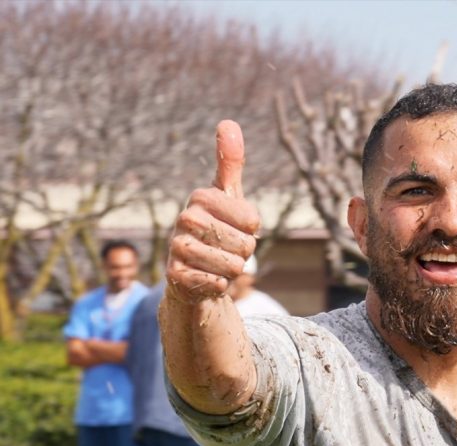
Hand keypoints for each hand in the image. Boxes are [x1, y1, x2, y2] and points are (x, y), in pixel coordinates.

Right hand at [165, 120, 259, 303]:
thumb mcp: (228, 195)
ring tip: (216, 262)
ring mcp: (177, 247)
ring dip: (232, 270)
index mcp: (201, 197)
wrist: (193, 270)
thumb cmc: (217, 228)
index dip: (252, 231)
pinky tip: (207, 278)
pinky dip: (220, 285)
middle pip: (245, 245)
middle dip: (243, 253)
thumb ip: (230, 161)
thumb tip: (228, 122)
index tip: (235, 226)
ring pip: (233, 267)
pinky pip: (218, 284)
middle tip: (225, 248)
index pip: (253, 221)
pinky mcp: (175, 275)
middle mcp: (185, 218)